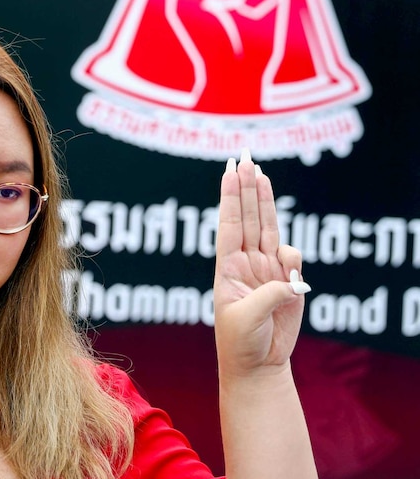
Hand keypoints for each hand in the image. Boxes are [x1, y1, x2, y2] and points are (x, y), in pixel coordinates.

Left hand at [214, 148, 307, 377]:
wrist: (258, 363)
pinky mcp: (286, 280)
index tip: (230, 169)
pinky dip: (294, 256)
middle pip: (247, 217)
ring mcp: (266, 268)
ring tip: (262, 175)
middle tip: (246, 158)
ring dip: (265, 201)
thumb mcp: (248, 318)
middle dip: (247, 188)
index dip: (230, 197)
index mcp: (227, 267)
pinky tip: (290, 269)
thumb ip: (269, 294)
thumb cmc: (241, 342)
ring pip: (267, 227)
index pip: (229, 224)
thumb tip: (293, 277)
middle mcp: (245, 262)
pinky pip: (293, 257)